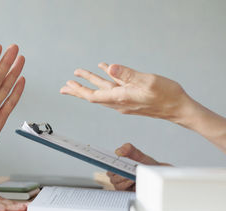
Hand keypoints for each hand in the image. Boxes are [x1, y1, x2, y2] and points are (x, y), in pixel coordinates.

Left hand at [60, 63, 194, 121]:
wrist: (179, 109)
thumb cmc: (166, 96)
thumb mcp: (147, 81)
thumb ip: (127, 74)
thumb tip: (110, 68)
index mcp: (121, 98)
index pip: (93, 96)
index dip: (79, 91)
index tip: (67, 86)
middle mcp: (119, 101)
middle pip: (93, 95)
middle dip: (78, 90)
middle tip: (65, 86)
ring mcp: (125, 100)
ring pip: (103, 90)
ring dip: (90, 82)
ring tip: (79, 74)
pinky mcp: (131, 98)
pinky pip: (114, 87)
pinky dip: (107, 79)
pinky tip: (105, 70)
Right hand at [106, 143, 169, 190]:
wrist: (156, 176)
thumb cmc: (147, 166)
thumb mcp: (139, 155)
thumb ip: (129, 150)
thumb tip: (118, 151)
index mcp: (117, 163)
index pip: (107, 162)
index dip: (104, 161)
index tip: (105, 159)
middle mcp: (116, 173)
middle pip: (110, 173)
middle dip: (119, 170)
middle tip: (128, 168)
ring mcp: (119, 182)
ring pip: (115, 181)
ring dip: (124, 177)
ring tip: (133, 174)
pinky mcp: (124, 190)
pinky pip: (120, 187)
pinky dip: (126, 183)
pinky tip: (133, 180)